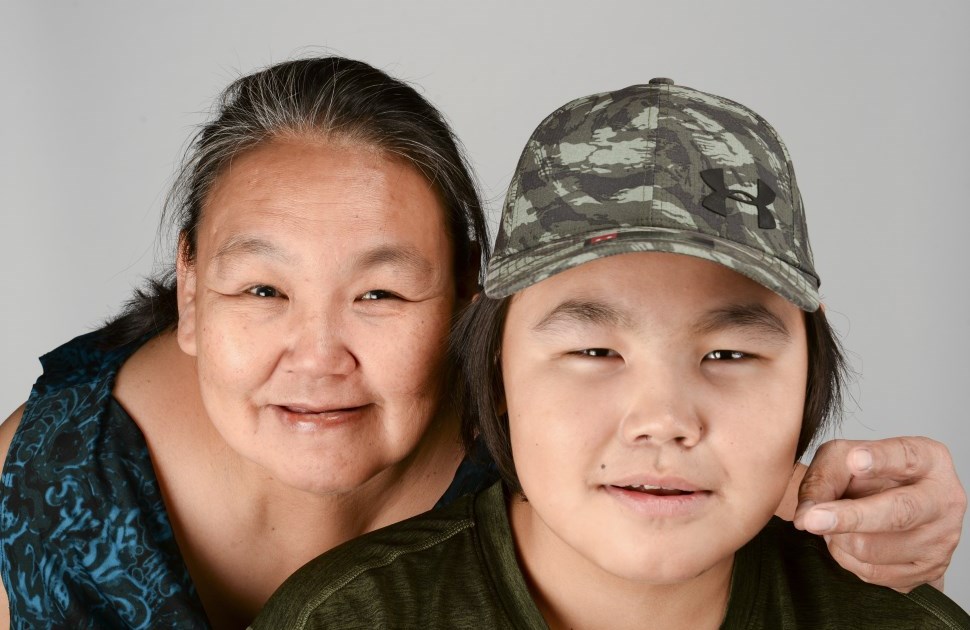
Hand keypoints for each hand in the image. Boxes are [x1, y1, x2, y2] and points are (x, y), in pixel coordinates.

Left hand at [793, 437, 965, 591]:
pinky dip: (846, 557)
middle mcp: (944, 499)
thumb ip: (822, 479)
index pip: (905, 457)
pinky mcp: (929, 570)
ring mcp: (941, 539)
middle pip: (898, 512)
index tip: (855, 460)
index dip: (880, 459)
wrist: (890, 503)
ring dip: (838, 538)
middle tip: (812, 520)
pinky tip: (844, 540)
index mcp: (928, 459)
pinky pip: (874, 573)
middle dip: (851, 518)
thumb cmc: (867, 475)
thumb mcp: (840, 459)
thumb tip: (804, 518)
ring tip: (831, 523)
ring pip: (875, 549)